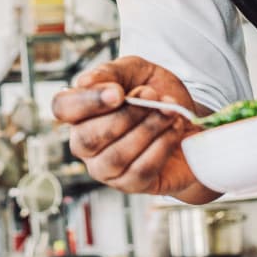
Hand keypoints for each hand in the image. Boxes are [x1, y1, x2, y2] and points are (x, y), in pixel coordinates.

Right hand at [52, 55, 216, 201]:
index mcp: (81, 110)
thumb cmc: (156, 93)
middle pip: (88, 138)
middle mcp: (85, 142)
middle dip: (126, 115)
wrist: (193, 119)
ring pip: (116, 157)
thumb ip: (110, 72)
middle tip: (152, 95)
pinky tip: (174, 129)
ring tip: (169, 110)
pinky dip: (161, 146)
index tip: (118, 93)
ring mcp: (105, 169)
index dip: (87, 102)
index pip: (62, 108)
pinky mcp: (131, 185)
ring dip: (148, 129)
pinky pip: (140, 171)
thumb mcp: (136, 71)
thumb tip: (84, 82)